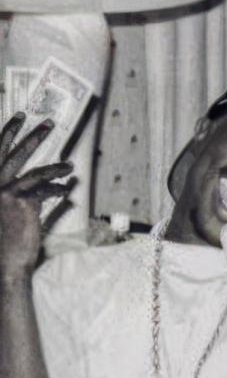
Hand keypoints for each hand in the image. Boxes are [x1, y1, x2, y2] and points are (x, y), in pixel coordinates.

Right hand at [0, 112, 74, 271]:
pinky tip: (63, 191)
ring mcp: (5, 193)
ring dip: (56, 167)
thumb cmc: (6, 236)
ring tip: (70, 166)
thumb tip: (47, 180)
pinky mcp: (22, 204)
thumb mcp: (9, 207)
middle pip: (14, 153)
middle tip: (49, 122)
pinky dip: (56, 189)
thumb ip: (22, 190)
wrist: (4, 260)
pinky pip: (45, 189)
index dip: (9, 132)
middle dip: (33, 135)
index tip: (21, 116)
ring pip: (35, 171)